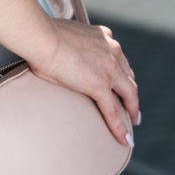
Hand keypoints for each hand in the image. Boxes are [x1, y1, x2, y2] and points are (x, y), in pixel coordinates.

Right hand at [30, 18, 140, 146]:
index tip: (120, 83)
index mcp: (103, 38)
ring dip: (132, 109)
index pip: (118, 59)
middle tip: (133, 108)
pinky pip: (113, 110)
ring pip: (128, 94)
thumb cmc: (41, 36)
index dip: (121, 73)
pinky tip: (123, 138)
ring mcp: (109, 68)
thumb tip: (53, 54)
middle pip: (128, 77)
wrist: (41, 37)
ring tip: (132, 122)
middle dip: (132, 93)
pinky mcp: (100, 84)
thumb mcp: (64, 37)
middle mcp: (112, 51)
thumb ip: (69, 46)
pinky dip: (120, 126)